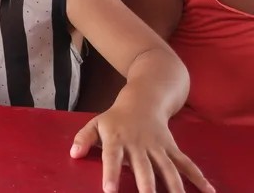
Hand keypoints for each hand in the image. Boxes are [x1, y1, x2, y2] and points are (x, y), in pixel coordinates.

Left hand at [70, 104, 214, 192]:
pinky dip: (198, 177)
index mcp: (116, 138)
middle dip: (146, 186)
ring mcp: (157, 146)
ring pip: (168, 168)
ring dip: (174, 187)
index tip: (109, 191)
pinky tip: (209, 192)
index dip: (110, 173)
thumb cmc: (115, 118)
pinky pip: (186, 164)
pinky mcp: (172, 147)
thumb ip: (83, 138)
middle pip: (143, 167)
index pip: (112, 157)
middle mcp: (138, 144)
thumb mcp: (95, 124)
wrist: (143, 99)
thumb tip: (73, 154)